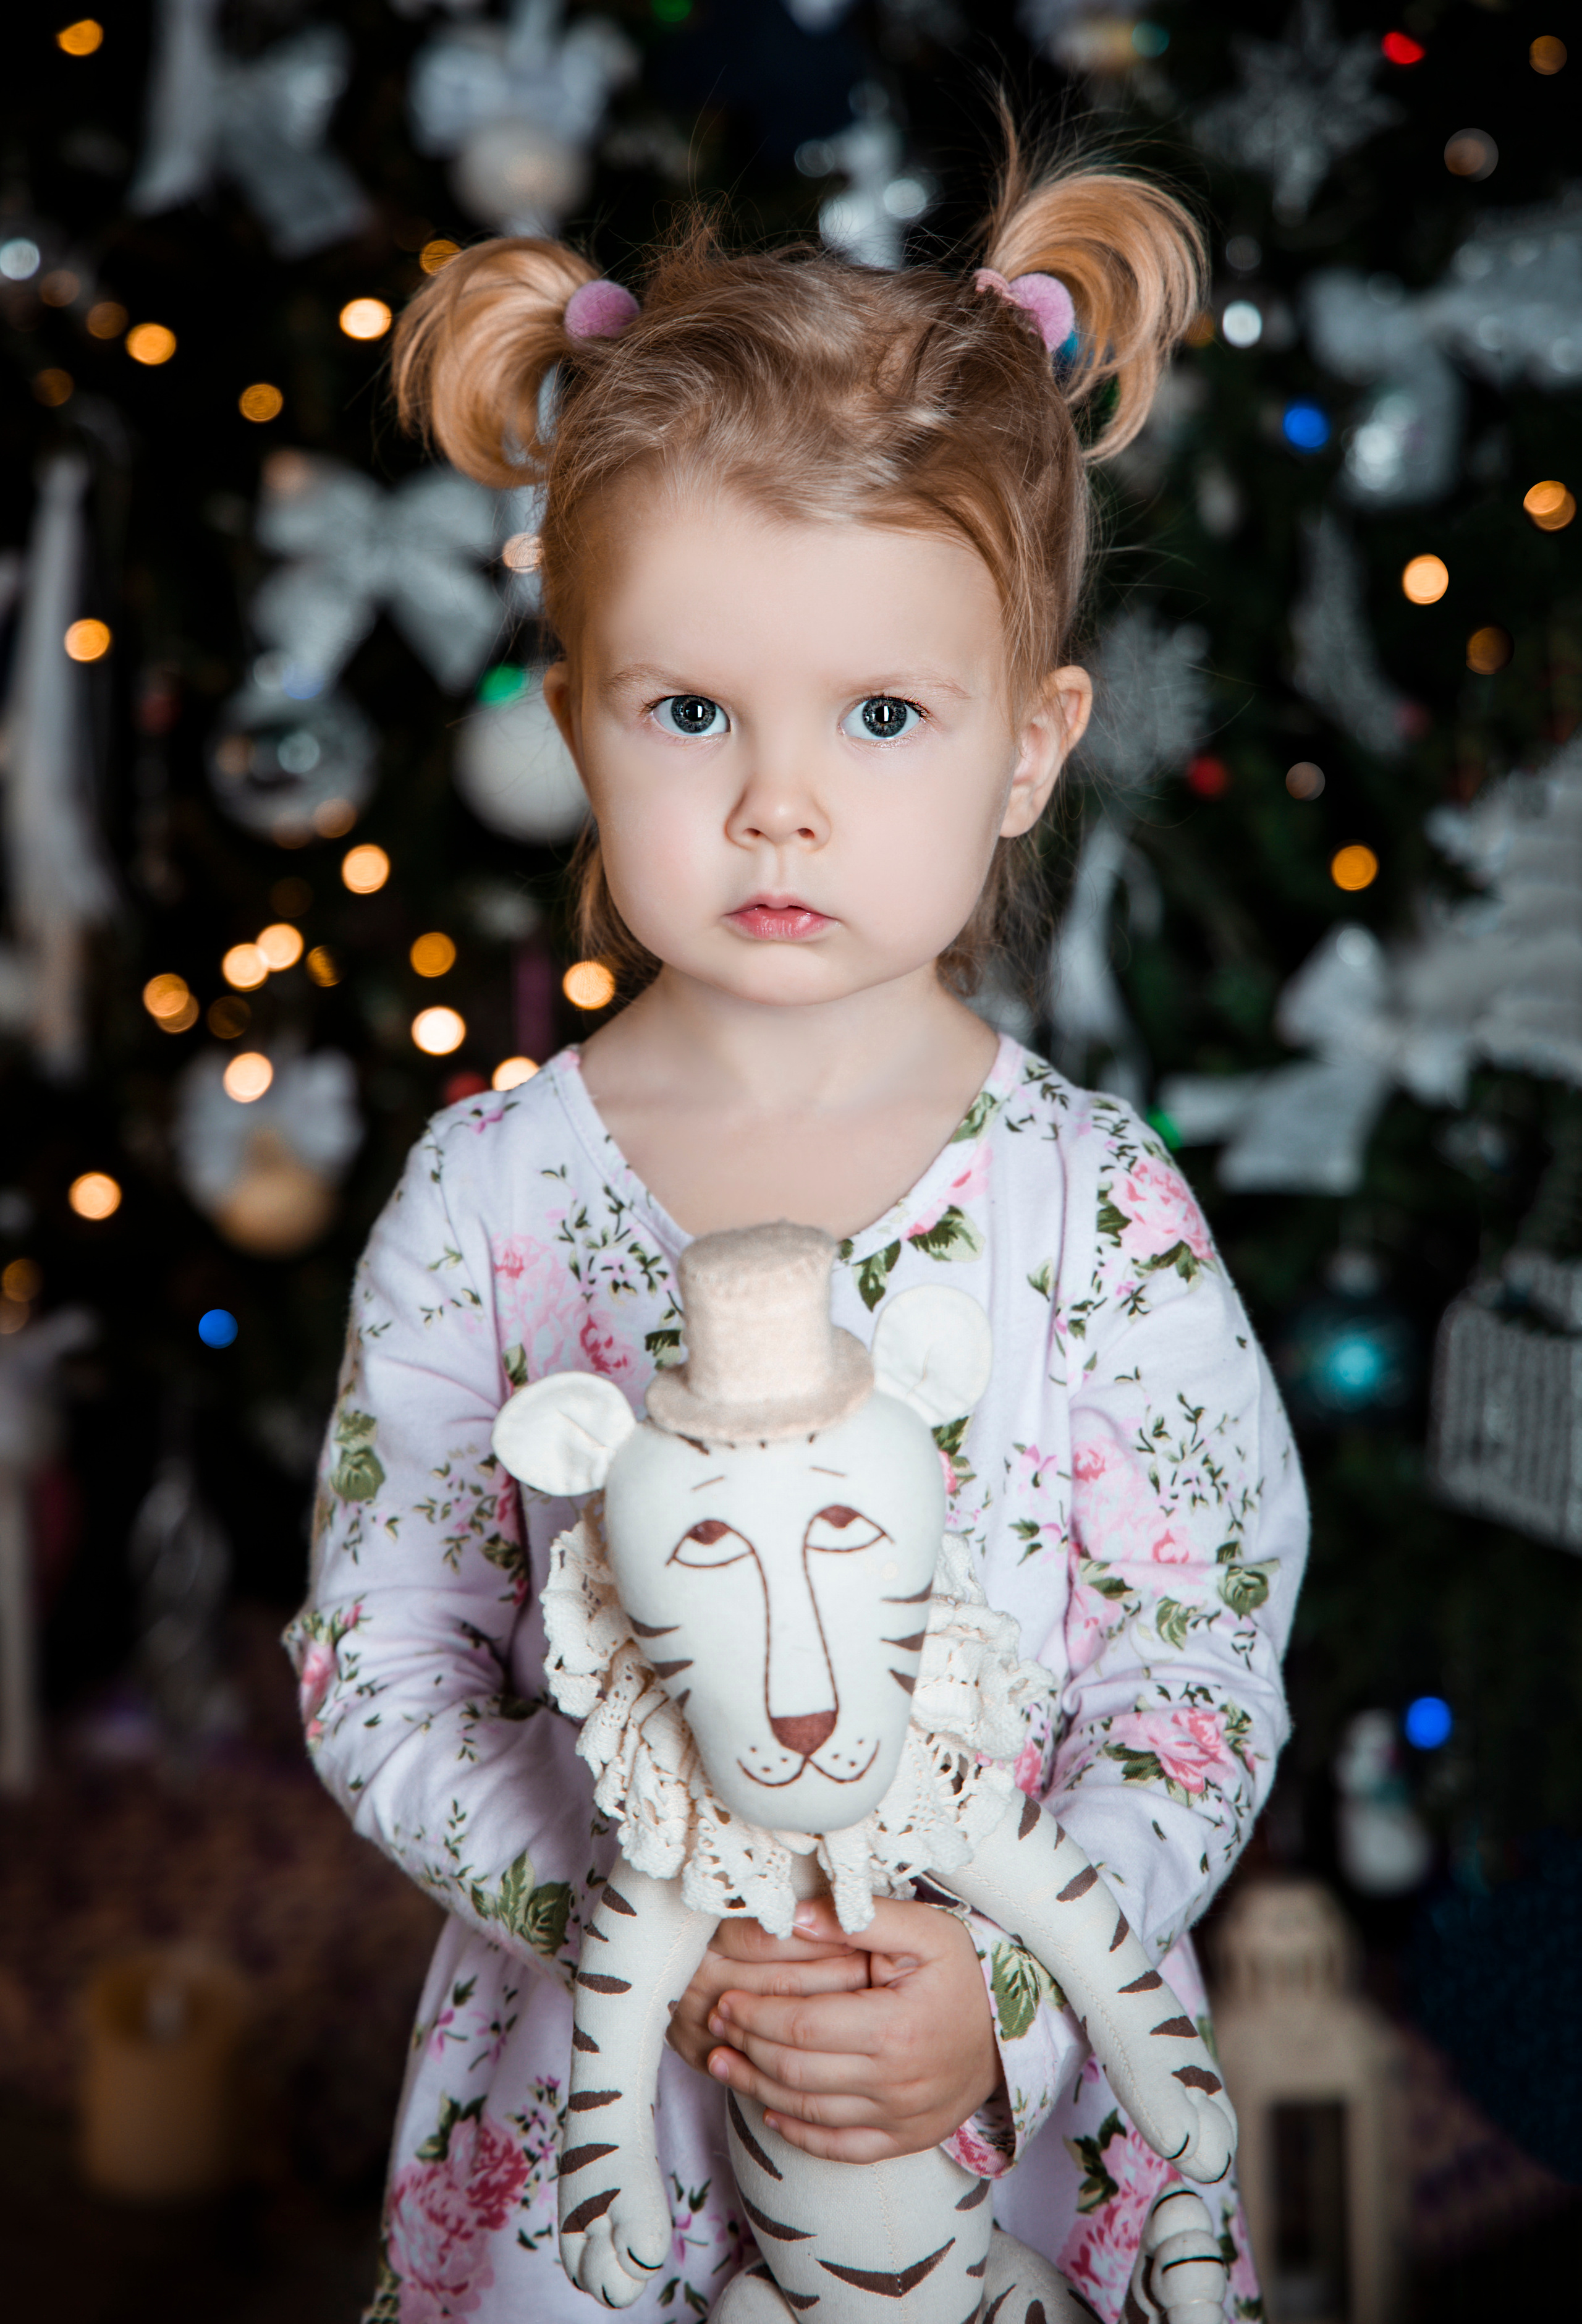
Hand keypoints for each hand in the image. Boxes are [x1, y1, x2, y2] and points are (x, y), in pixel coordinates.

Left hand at [703, 1895, 1000, 2163]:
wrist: (1006, 2035)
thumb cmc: (960, 1977)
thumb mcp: (926, 1931)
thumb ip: (861, 1918)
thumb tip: (795, 1916)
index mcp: (894, 2027)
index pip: (802, 2026)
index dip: (755, 2014)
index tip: (726, 1998)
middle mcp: (894, 2080)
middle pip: (796, 2070)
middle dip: (746, 2046)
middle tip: (715, 2024)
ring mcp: (899, 2117)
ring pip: (808, 2110)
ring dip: (755, 2088)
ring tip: (721, 2062)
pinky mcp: (903, 2140)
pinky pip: (839, 2147)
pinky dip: (798, 2133)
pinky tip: (769, 2110)